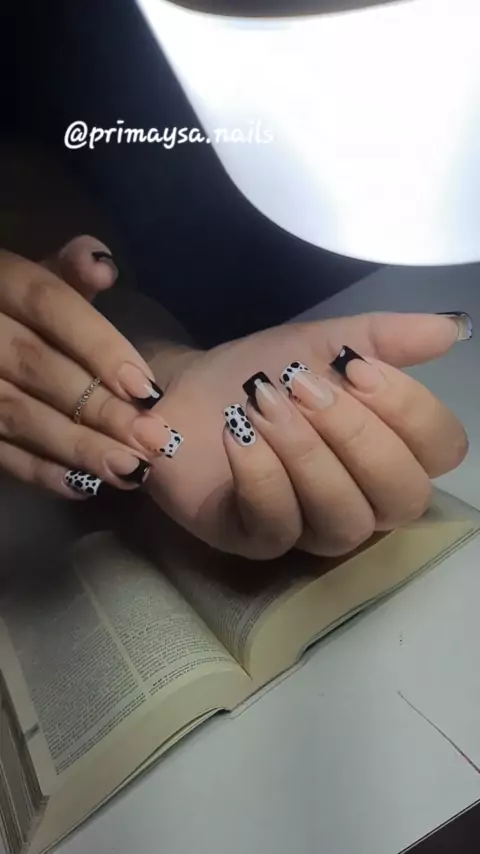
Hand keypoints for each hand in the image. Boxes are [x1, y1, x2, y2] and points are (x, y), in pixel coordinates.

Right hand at [0, 239, 184, 496]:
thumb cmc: (10, 304)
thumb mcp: (33, 275)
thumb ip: (69, 269)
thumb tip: (105, 267)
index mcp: (0, 279)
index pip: (49, 303)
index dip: (99, 345)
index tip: (147, 388)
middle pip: (37, 366)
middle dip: (99, 407)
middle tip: (152, 440)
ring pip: (17, 414)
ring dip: (77, 446)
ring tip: (130, 469)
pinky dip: (39, 472)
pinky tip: (85, 486)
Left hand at [148, 312, 469, 558]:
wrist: (187, 388)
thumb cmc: (265, 374)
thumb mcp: (323, 344)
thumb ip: (384, 339)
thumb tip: (450, 328)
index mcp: (390, 452)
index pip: (440, 450)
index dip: (410, 410)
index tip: (356, 367)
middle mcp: (362, 500)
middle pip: (401, 496)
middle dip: (357, 434)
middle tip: (303, 386)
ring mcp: (309, 527)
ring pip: (343, 520)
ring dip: (306, 454)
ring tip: (263, 402)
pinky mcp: (255, 540)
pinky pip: (276, 529)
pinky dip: (260, 475)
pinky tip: (237, 433)